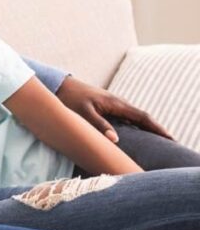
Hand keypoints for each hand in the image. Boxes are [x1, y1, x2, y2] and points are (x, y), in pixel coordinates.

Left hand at [56, 76, 173, 142]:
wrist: (60, 86)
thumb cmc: (70, 99)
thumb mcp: (83, 114)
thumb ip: (99, 125)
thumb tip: (116, 140)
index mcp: (115, 103)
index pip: (142, 117)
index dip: (157, 128)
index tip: (169, 138)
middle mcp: (118, 102)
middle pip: (142, 117)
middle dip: (156, 129)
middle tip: (170, 143)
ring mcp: (113, 103)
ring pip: (135, 117)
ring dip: (147, 127)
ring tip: (158, 141)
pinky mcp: (107, 106)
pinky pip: (127, 117)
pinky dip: (137, 124)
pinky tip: (138, 133)